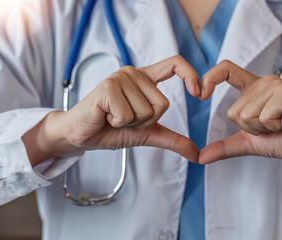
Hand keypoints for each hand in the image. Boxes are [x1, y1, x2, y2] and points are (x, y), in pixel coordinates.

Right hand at [23, 56, 200, 165]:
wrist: (81, 136)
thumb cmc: (110, 129)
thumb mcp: (147, 134)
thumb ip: (172, 139)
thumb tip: (196, 154)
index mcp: (144, 78)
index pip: (174, 64)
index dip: (191, 75)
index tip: (200, 93)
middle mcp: (133, 73)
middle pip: (162, 104)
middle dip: (146, 122)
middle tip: (124, 119)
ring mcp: (119, 78)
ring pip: (146, 111)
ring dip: (130, 123)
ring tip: (113, 117)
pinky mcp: (107, 88)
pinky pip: (128, 115)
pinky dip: (118, 123)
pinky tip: (105, 117)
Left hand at [197, 60, 281, 163]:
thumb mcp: (250, 142)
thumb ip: (226, 146)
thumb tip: (201, 157)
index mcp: (253, 88)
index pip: (226, 69)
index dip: (210, 78)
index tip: (200, 94)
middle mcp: (264, 82)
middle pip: (235, 112)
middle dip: (252, 128)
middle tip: (274, 126)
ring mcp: (277, 85)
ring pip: (248, 116)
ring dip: (265, 129)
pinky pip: (265, 117)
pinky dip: (275, 127)